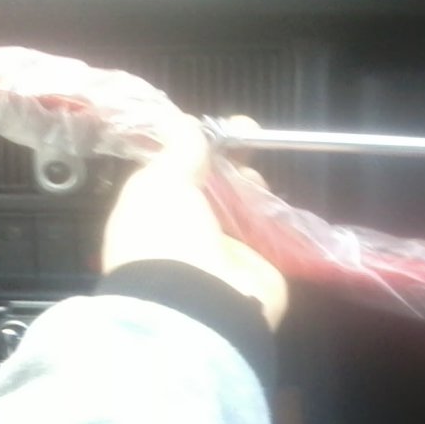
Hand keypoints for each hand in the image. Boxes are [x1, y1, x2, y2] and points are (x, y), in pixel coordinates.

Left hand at [102, 114, 287, 329]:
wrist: (200, 302)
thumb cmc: (166, 237)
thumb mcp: (161, 182)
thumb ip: (177, 150)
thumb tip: (183, 121)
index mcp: (150, 216)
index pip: (173, 174)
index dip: (194, 149)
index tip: (215, 129)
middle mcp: (185, 235)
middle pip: (212, 189)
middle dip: (229, 164)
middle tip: (246, 142)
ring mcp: (222, 254)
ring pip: (241, 208)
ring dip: (251, 188)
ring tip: (255, 180)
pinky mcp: (257, 268)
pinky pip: (267, 234)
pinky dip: (273, 217)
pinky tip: (274, 201)